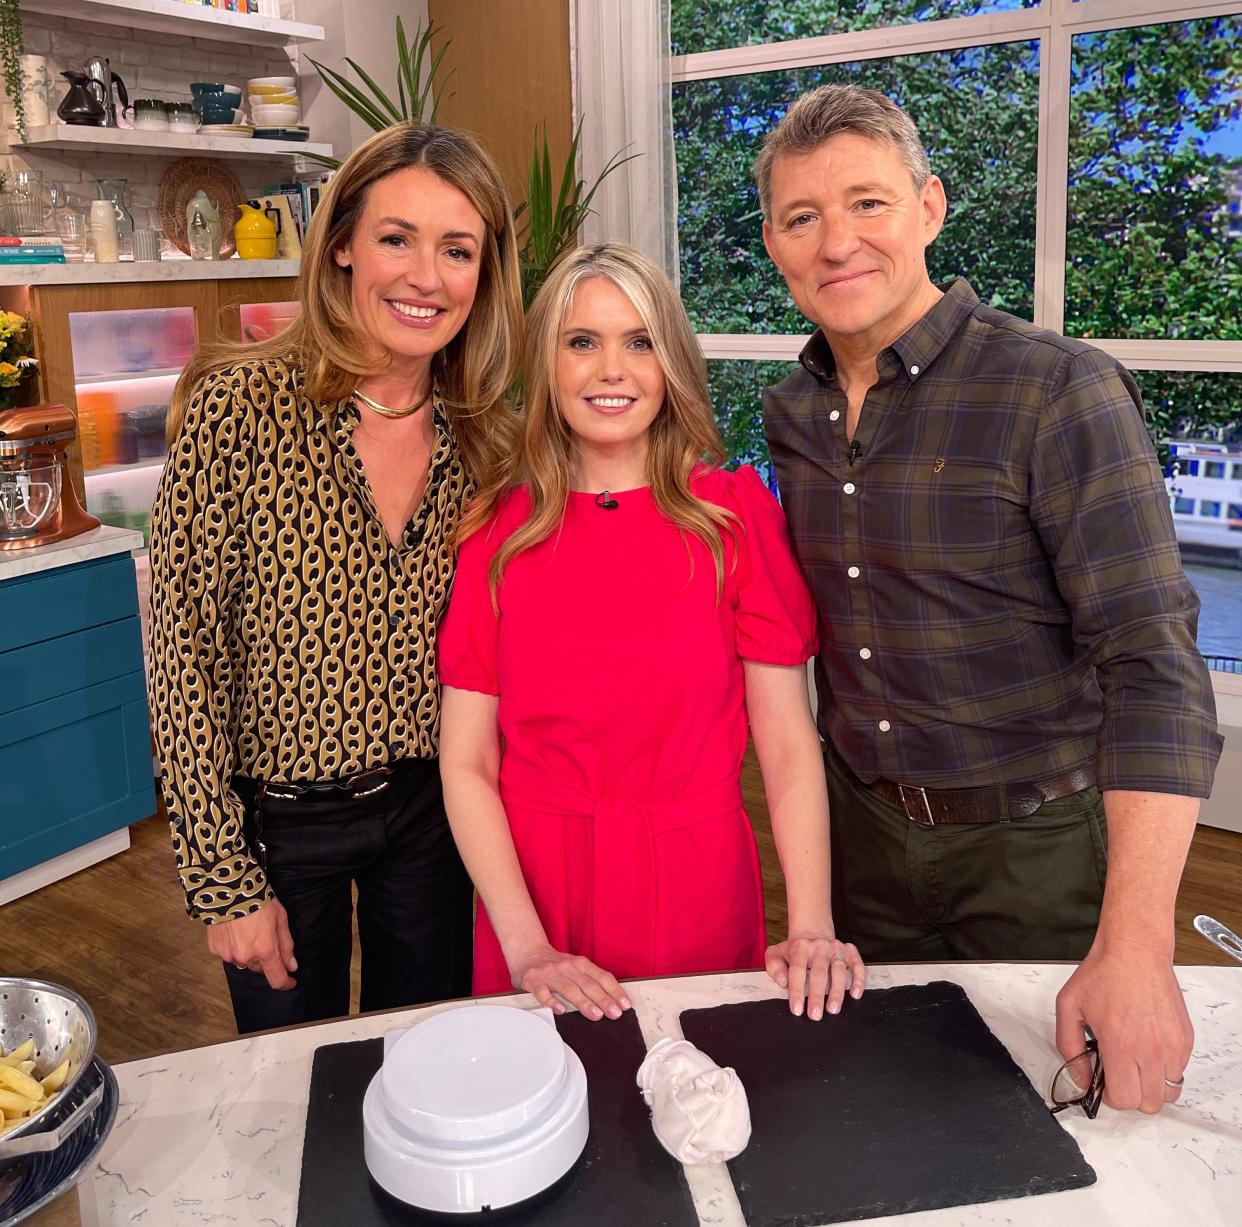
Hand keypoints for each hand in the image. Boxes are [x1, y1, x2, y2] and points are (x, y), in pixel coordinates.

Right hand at [206, 898, 297, 990]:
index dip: (286, 983)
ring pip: (244, 961)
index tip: (291, 981)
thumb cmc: (259, 900)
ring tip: (249, 931)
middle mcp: (245, 956)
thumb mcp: (281, 919)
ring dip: (249, 953)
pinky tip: (235, 931)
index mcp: (265, 950)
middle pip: (260, 968)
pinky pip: (229, 954)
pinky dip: (234, 947)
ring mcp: (228, 954)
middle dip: (266, 959)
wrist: (228, 888)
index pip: (277, 979)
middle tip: (267, 938)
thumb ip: (286, 946)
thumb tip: (292, 966)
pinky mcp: (215, 949)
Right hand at [509, 943, 630, 1021]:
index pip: (602, 977)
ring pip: (569, 988)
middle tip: (615, 1013)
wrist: (527, 952)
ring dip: (583, 1002)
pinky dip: (552, 1001)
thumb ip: (591, 980)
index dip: (614, 990)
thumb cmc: (556, 965)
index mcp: (580, 963)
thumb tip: (613, 1000)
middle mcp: (567, 966)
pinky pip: (543, 992)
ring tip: (596, 1015)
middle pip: (588, 984)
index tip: (625, 1004)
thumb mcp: (576, 967)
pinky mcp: (534, 981)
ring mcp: (550, 973)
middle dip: (603, 999)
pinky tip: (560, 1010)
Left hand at [766, 930, 864, 1019]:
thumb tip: (783, 982)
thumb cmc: (794, 950)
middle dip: (817, 995)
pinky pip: (858, 965)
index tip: (796, 1009)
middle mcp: (819, 947)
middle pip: (819, 973)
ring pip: (839, 970)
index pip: (797, 969)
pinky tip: (855, 994)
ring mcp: (836, 949)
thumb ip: (774, 966)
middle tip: (815, 1015)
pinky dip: (858, 979)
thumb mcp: (776, 952)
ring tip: (833, 1009)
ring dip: (837, 991)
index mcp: (800, 948)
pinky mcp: (850, 952)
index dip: (797, 990)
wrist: (813, 932)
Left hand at [1055, 939, 1192, 1114]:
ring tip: (1133, 1063)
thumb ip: (1069, 1047)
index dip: (1110, 1097)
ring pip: (1168, 1092)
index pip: (1124, 1099)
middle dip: (1130, 1095)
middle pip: (1149, 1104)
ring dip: (1150, 1086)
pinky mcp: (1185, 1038)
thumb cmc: (1103, 974)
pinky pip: (1179, 1071)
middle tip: (1118, 1075)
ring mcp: (1173, 1045)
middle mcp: (1151, 1049)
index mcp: (1120, 1043)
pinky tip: (1146, 1048)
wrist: (1134, 951)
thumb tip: (1079, 1077)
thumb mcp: (1069, 1006)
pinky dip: (1164, 1069)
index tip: (1103, 1083)